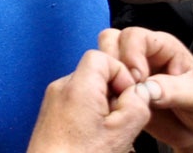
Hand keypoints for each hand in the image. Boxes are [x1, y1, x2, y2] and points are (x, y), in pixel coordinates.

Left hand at [26, 49, 150, 152]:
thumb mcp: (121, 133)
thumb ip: (137, 105)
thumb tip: (141, 91)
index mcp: (78, 87)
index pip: (101, 56)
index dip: (121, 73)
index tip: (129, 96)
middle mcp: (61, 88)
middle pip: (95, 73)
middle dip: (114, 92)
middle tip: (121, 119)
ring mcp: (53, 100)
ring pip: (87, 89)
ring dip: (104, 105)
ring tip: (109, 132)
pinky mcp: (51, 114)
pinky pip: (76, 102)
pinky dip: (91, 114)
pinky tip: (96, 136)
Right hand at [100, 29, 192, 152]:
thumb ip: (176, 90)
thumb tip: (147, 87)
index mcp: (164, 47)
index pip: (136, 36)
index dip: (131, 54)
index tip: (137, 78)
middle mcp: (144, 55)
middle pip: (112, 40)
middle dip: (113, 62)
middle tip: (126, 87)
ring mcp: (131, 73)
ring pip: (103, 60)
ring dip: (107, 77)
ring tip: (124, 97)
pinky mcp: (123, 91)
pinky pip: (103, 85)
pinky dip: (105, 94)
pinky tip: (120, 106)